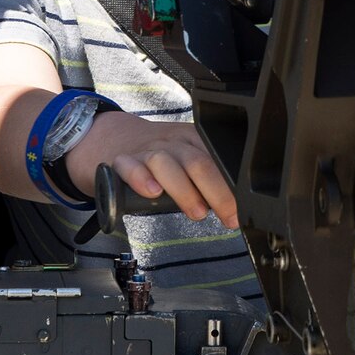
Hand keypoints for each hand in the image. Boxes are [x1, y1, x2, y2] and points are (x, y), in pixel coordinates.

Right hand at [62, 111, 238, 227]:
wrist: (113, 138)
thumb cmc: (160, 156)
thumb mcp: (187, 159)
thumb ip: (208, 178)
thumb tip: (236, 206)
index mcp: (193, 139)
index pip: (217, 158)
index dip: (231, 185)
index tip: (241, 208)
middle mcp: (171, 142)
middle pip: (197, 162)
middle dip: (217, 191)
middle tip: (228, 215)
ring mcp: (146, 150)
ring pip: (166, 163)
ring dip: (183, 189)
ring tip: (196, 212)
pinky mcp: (122, 161)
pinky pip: (130, 166)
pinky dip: (141, 178)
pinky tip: (152, 192)